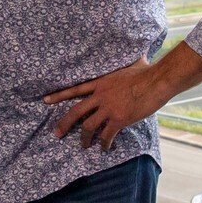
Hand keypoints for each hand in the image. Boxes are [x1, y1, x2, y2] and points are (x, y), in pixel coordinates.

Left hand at [46, 57, 166, 149]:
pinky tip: (105, 148)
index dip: (59, 95)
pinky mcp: (119, 119)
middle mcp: (100, 96)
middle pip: (76, 111)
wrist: (157, 80)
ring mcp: (108, 108)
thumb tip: (137, 54)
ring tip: (84, 146)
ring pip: (88, 126)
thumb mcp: (130, 63)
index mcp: (101, 82)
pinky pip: (106, 135)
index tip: (45, 100)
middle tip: (56, 134)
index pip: (75, 89)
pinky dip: (104, 143)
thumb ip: (127, 63)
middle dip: (64, 124)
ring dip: (84, 138)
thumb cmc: (147, 71)